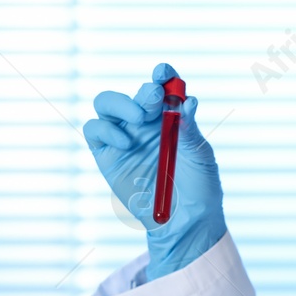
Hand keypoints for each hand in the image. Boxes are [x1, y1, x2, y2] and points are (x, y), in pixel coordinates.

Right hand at [82, 62, 227, 280]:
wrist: (184, 223)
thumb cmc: (199, 189)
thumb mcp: (200, 157)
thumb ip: (190, 129)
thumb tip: (187, 102)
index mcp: (171, 117)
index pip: (162, 86)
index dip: (161, 75)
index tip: (162, 72)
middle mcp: (145, 123)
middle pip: (135, 94)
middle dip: (144, 92)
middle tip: (154, 100)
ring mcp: (124, 137)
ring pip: (106, 104)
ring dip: (121, 104)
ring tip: (139, 120)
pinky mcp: (107, 155)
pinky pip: (95, 130)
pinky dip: (106, 129)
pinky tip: (127, 143)